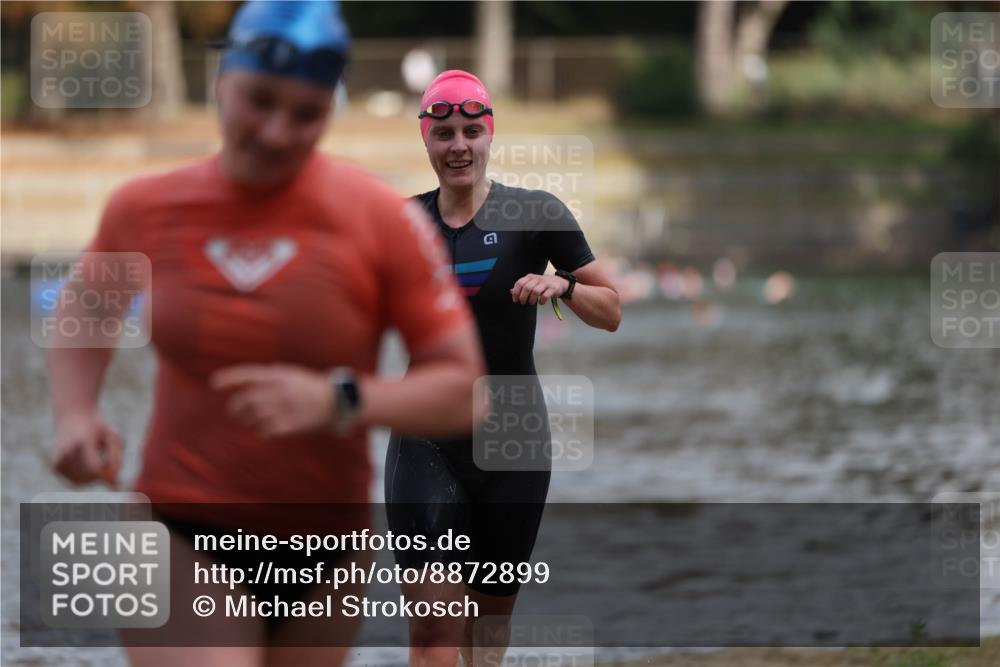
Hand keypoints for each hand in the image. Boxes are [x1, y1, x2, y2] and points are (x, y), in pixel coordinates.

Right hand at [53, 411, 122, 486]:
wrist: (73, 416)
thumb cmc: (98, 428)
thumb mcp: (113, 438)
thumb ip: (116, 461)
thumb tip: (115, 487)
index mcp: (82, 442)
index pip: (95, 469)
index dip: (107, 475)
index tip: (116, 473)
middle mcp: (67, 452)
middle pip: (89, 477)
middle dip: (102, 474)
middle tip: (106, 461)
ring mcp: (59, 460)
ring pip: (82, 482)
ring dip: (93, 476)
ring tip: (96, 458)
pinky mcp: (56, 467)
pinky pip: (75, 482)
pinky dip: (83, 476)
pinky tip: (85, 461)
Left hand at [211, 364, 334, 438]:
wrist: (337, 402)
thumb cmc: (313, 387)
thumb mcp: (293, 374)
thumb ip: (272, 376)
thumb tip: (251, 380)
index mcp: (279, 375)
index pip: (247, 374)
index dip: (229, 378)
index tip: (214, 384)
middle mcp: (279, 390)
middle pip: (245, 400)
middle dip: (235, 408)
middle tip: (233, 414)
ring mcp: (284, 408)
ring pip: (253, 417)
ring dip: (248, 421)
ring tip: (250, 422)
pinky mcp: (290, 425)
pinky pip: (265, 431)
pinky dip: (262, 432)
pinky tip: (265, 431)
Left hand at [510, 273, 569, 305]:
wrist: (560, 282)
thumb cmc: (543, 284)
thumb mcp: (531, 283)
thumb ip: (522, 287)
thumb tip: (510, 291)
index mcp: (530, 277)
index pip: (519, 283)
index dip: (515, 292)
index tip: (515, 300)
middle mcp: (537, 279)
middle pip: (527, 288)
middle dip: (523, 297)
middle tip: (523, 303)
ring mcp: (546, 283)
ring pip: (535, 291)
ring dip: (531, 299)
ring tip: (531, 303)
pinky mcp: (553, 288)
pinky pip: (545, 295)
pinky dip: (541, 301)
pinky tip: (540, 303)